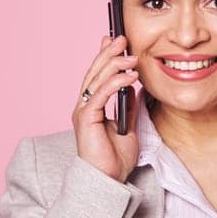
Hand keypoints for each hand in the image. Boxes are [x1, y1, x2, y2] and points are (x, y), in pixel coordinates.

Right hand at [72, 33, 141, 181]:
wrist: (108, 180)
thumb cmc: (115, 159)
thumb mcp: (128, 127)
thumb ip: (128, 107)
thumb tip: (133, 88)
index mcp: (92, 107)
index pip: (97, 76)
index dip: (104, 57)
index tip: (115, 41)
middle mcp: (84, 106)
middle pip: (95, 72)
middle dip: (108, 53)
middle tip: (122, 38)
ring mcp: (84, 112)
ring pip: (97, 80)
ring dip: (114, 64)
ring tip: (131, 55)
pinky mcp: (87, 119)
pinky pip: (101, 95)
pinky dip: (115, 83)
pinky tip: (129, 76)